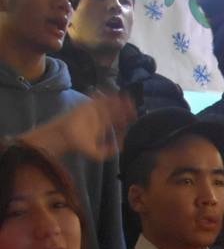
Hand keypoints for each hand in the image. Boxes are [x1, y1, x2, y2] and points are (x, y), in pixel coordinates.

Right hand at [19, 92, 134, 160]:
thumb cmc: (79, 145)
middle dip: (125, 107)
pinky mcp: (86, 105)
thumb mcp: (97, 154)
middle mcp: (100, 117)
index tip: (135, 116)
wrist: (64, 137)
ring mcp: (93, 111)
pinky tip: (114, 94)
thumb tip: (122, 147)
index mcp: (103, 127)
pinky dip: (104, 95)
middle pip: (115, 110)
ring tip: (127, 98)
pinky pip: (97, 99)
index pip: (118, 121)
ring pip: (108, 103)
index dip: (126, 117)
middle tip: (134, 104)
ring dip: (118, 100)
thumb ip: (110, 151)